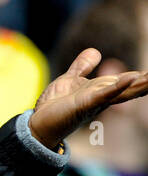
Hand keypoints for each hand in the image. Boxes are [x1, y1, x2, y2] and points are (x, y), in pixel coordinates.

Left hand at [28, 48, 147, 150]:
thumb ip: (82, 67)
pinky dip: (118, 86)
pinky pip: (104, 94)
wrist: (38, 123)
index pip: (130, 80)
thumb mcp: (71, 79)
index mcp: (103, 89)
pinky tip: (131, 79)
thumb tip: (95, 52)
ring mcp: (96, 101)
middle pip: (133, 86)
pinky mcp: (85, 104)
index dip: (145, 76)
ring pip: (124, 90)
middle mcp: (104, 96)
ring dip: (142, 83)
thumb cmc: (56, 105)